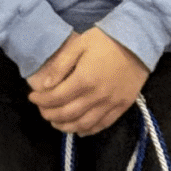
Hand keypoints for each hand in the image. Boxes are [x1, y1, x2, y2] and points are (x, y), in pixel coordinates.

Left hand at [28, 29, 147, 136]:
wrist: (138, 40)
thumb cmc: (106, 40)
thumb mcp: (79, 44)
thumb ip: (61, 65)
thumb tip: (45, 85)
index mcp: (84, 79)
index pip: (56, 98)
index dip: (40, 100)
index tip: (32, 97)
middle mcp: (97, 96)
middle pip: (67, 114)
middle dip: (50, 114)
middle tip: (42, 110)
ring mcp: (111, 103)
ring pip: (83, 124)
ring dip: (66, 126)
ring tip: (56, 122)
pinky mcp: (122, 106)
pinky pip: (103, 125)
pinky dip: (88, 130)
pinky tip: (79, 129)